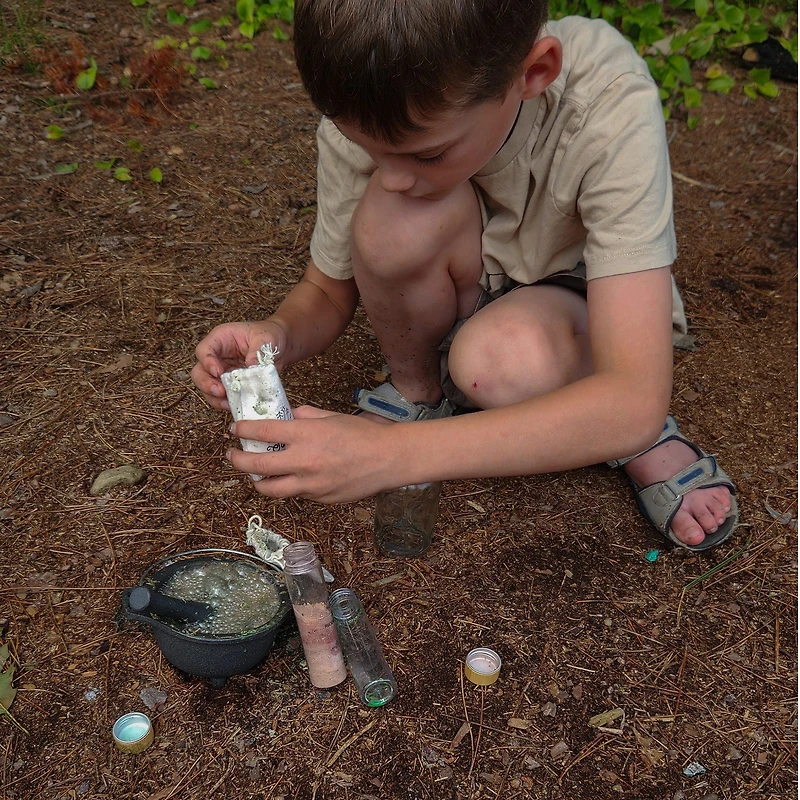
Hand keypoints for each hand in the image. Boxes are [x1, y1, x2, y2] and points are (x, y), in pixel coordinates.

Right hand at [191, 320, 287, 409]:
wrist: (281, 346)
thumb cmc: (270, 336)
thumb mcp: (266, 339)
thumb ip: (257, 352)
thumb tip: (251, 368)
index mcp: (221, 339)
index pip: (204, 350)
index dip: (207, 362)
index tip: (218, 372)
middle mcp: (218, 357)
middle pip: (199, 372)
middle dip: (206, 384)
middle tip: (220, 392)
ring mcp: (223, 373)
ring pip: (208, 388)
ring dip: (215, 398)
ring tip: (228, 403)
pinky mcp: (232, 386)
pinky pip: (223, 398)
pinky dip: (227, 403)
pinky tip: (236, 406)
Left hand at [225, 406, 400, 502]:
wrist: (389, 459)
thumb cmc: (363, 434)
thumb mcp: (331, 417)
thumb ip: (305, 417)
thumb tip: (288, 419)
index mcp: (305, 436)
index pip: (261, 433)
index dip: (243, 430)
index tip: (235, 429)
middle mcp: (303, 462)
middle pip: (257, 467)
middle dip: (238, 460)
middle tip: (232, 455)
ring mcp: (311, 485)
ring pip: (271, 489)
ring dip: (258, 481)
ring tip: (256, 475)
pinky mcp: (320, 499)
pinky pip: (297, 494)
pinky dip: (290, 486)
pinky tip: (292, 478)